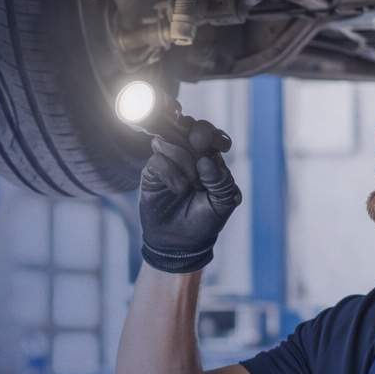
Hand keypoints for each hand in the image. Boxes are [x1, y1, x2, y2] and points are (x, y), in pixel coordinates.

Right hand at [138, 117, 241, 273]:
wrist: (179, 244)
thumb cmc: (204, 223)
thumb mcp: (222, 204)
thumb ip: (222, 181)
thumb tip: (206, 160)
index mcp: (210, 160)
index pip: (210, 134)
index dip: (212, 135)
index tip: (218, 147)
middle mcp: (189, 157)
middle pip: (189, 129)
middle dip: (196, 141)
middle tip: (200, 164)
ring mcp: (169, 163)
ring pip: (172, 140)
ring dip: (183, 159)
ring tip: (190, 184)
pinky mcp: (152, 174)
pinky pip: (157, 159)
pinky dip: (169, 172)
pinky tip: (177, 189)